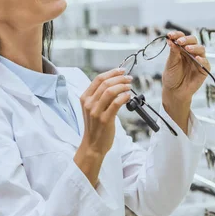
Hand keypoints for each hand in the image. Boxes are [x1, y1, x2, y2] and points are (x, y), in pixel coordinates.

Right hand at [75, 69, 131, 184]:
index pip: (98, 79)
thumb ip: (100, 96)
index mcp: (85, 98)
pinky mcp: (105, 119)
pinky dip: (124, 97)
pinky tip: (128, 96)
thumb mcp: (93, 108)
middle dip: (120, 78)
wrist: (93, 144)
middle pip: (105, 83)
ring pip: (110, 91)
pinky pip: (116, 103)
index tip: (122, 71)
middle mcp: (88, 103)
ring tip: (130, 86)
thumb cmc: (96, 126)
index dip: (112, 73)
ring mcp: (96, 111)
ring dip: (123, 86)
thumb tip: (115, 83)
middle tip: (129, 78)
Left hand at [162, 31, 209, 102]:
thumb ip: (173, 52)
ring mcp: (198, 60)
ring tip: (188, 49)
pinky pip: (206, 62)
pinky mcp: (204, 69)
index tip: (170, 35)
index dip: (177, 35)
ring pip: (201, 49)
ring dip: (194, 47)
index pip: (181, 38)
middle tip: (179, 41)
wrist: (175, 92)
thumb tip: (171, 40)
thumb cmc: (172, 77)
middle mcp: (191, 53)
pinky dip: (202, 60)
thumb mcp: (170, 64)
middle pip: (193, 41)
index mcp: (181, 49)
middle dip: (186, 39)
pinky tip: (197, 59)